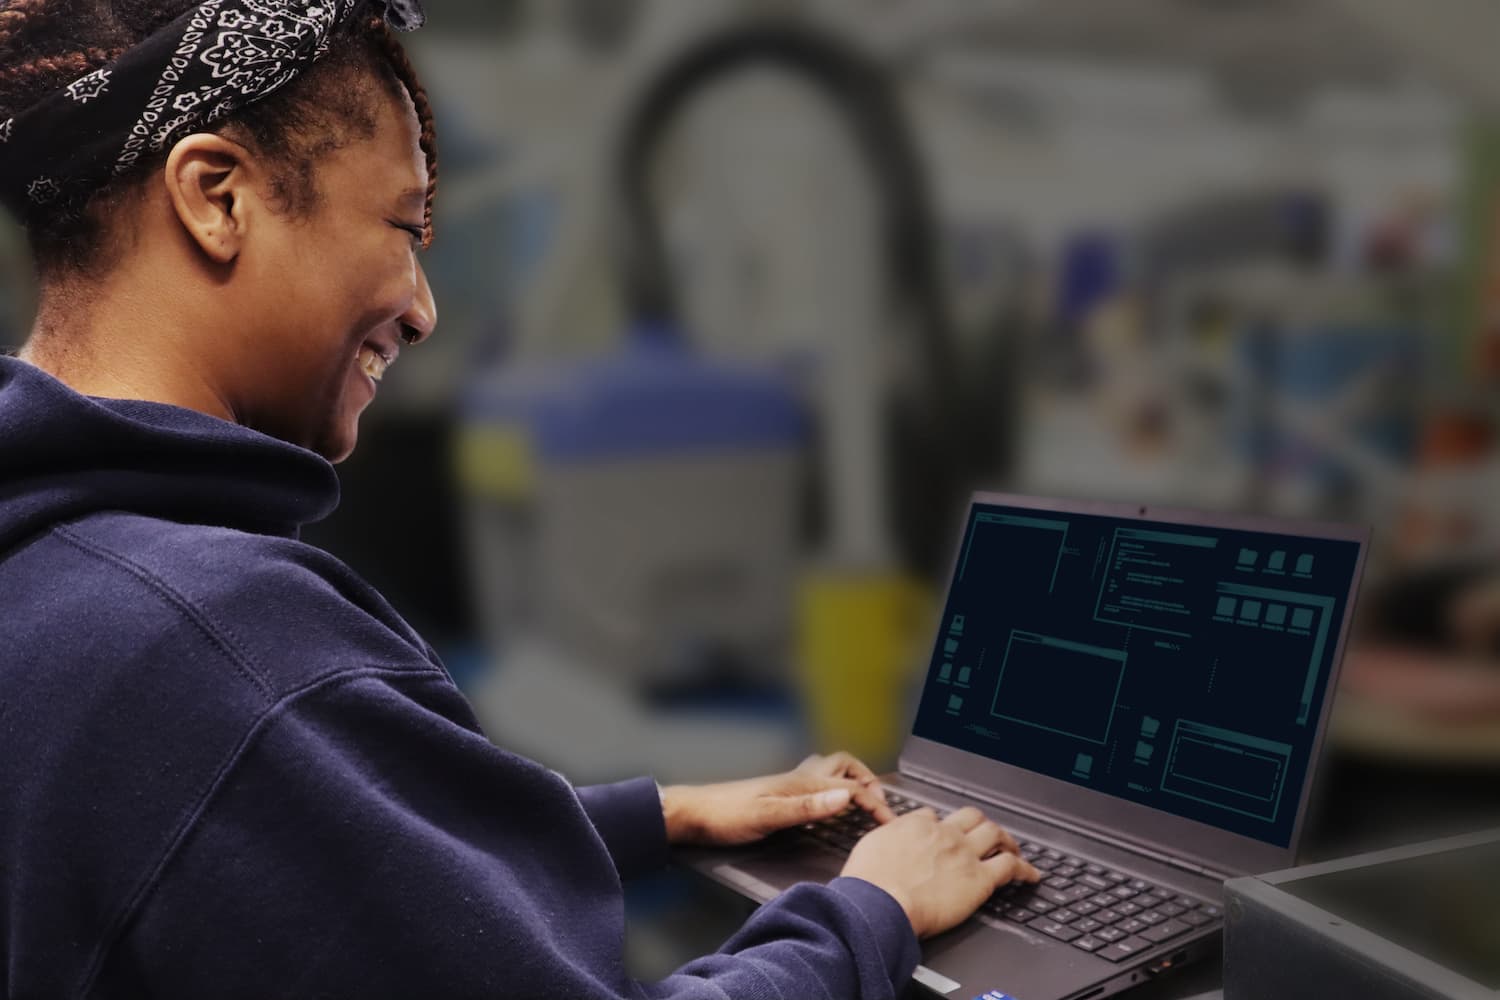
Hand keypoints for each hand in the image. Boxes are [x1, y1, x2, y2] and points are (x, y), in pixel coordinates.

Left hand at [661, 752, 896, 846]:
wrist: (693, 814)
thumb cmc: (725, 816)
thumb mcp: (767, 816)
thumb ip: (807, 807)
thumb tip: (846, 798)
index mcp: (801, 783)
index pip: (850, 787)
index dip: (874, 802)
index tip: (890, 822)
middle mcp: (799, 779)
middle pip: (843, 765)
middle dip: (866, 778)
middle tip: (879, 802)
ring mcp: (788, 785)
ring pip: (829, 771)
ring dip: (850, 779)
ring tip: (863, 799)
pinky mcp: (779, 796)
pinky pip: (816, 785)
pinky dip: (833, 790)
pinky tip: (828, 806)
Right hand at [840, 806, 1040, 937]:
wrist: (879, 902)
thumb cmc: (868, 883)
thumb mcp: (868, 848)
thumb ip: (886, 841)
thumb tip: (889, 843)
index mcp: (915, 825)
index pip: (934, 817)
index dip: (942, 825)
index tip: (944, 834)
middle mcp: (943, 833)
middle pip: (971, 818)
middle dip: (980, 824)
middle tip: (986, 834)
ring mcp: (964, 853)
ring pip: (995, 834)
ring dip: (1006, 840)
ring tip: (1013, 848)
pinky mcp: (979, 879)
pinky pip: (1010, 867)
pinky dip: (1024, 868)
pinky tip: (1031, 875)